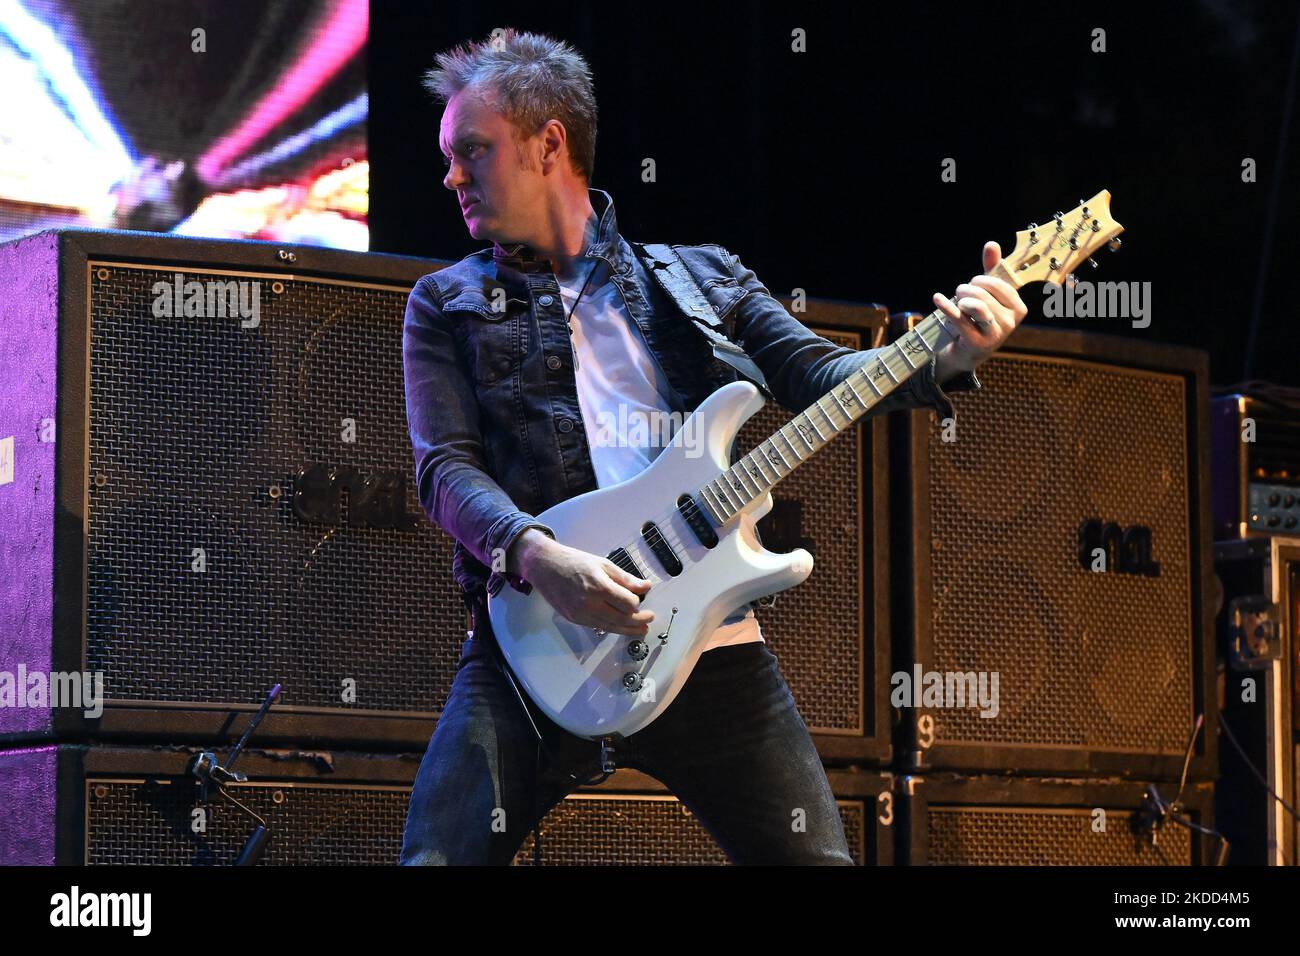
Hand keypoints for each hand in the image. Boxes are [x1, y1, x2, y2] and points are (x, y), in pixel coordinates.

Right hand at [514, 532, 654, 636]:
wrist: (545, 567)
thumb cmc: (573, 562)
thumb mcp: (603, 564)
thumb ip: (626, 578)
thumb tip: (646, 586)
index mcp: (599, 586)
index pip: (628, 604)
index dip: (637, 603)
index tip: (641, 600)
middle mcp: (590, 603)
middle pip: (621, 619)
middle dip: (639, 622)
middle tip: (649, 620)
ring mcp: (581, 614)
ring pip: (611, 627)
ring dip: (628, 630)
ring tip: (640, 629)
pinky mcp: (575, 619)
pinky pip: (598, 627)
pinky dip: (612, 627)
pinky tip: (619, 626)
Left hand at [932, 241, 1027, 377]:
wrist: (968, 351)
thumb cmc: (980, 318)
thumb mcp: (988, 294)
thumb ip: (992, 269)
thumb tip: (992, 245)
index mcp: (1019, 308)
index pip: (998, 283)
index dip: (981, 280)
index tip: (974, 285)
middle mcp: (1011, 322)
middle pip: (983, 293)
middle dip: (967, 288)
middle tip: (960, 293)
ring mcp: (995, 334)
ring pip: (975, 305)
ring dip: (960, 298)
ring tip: (956, 299)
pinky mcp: (977, 343)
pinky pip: (960, 319)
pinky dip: (946, 306)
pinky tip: (938, 298)